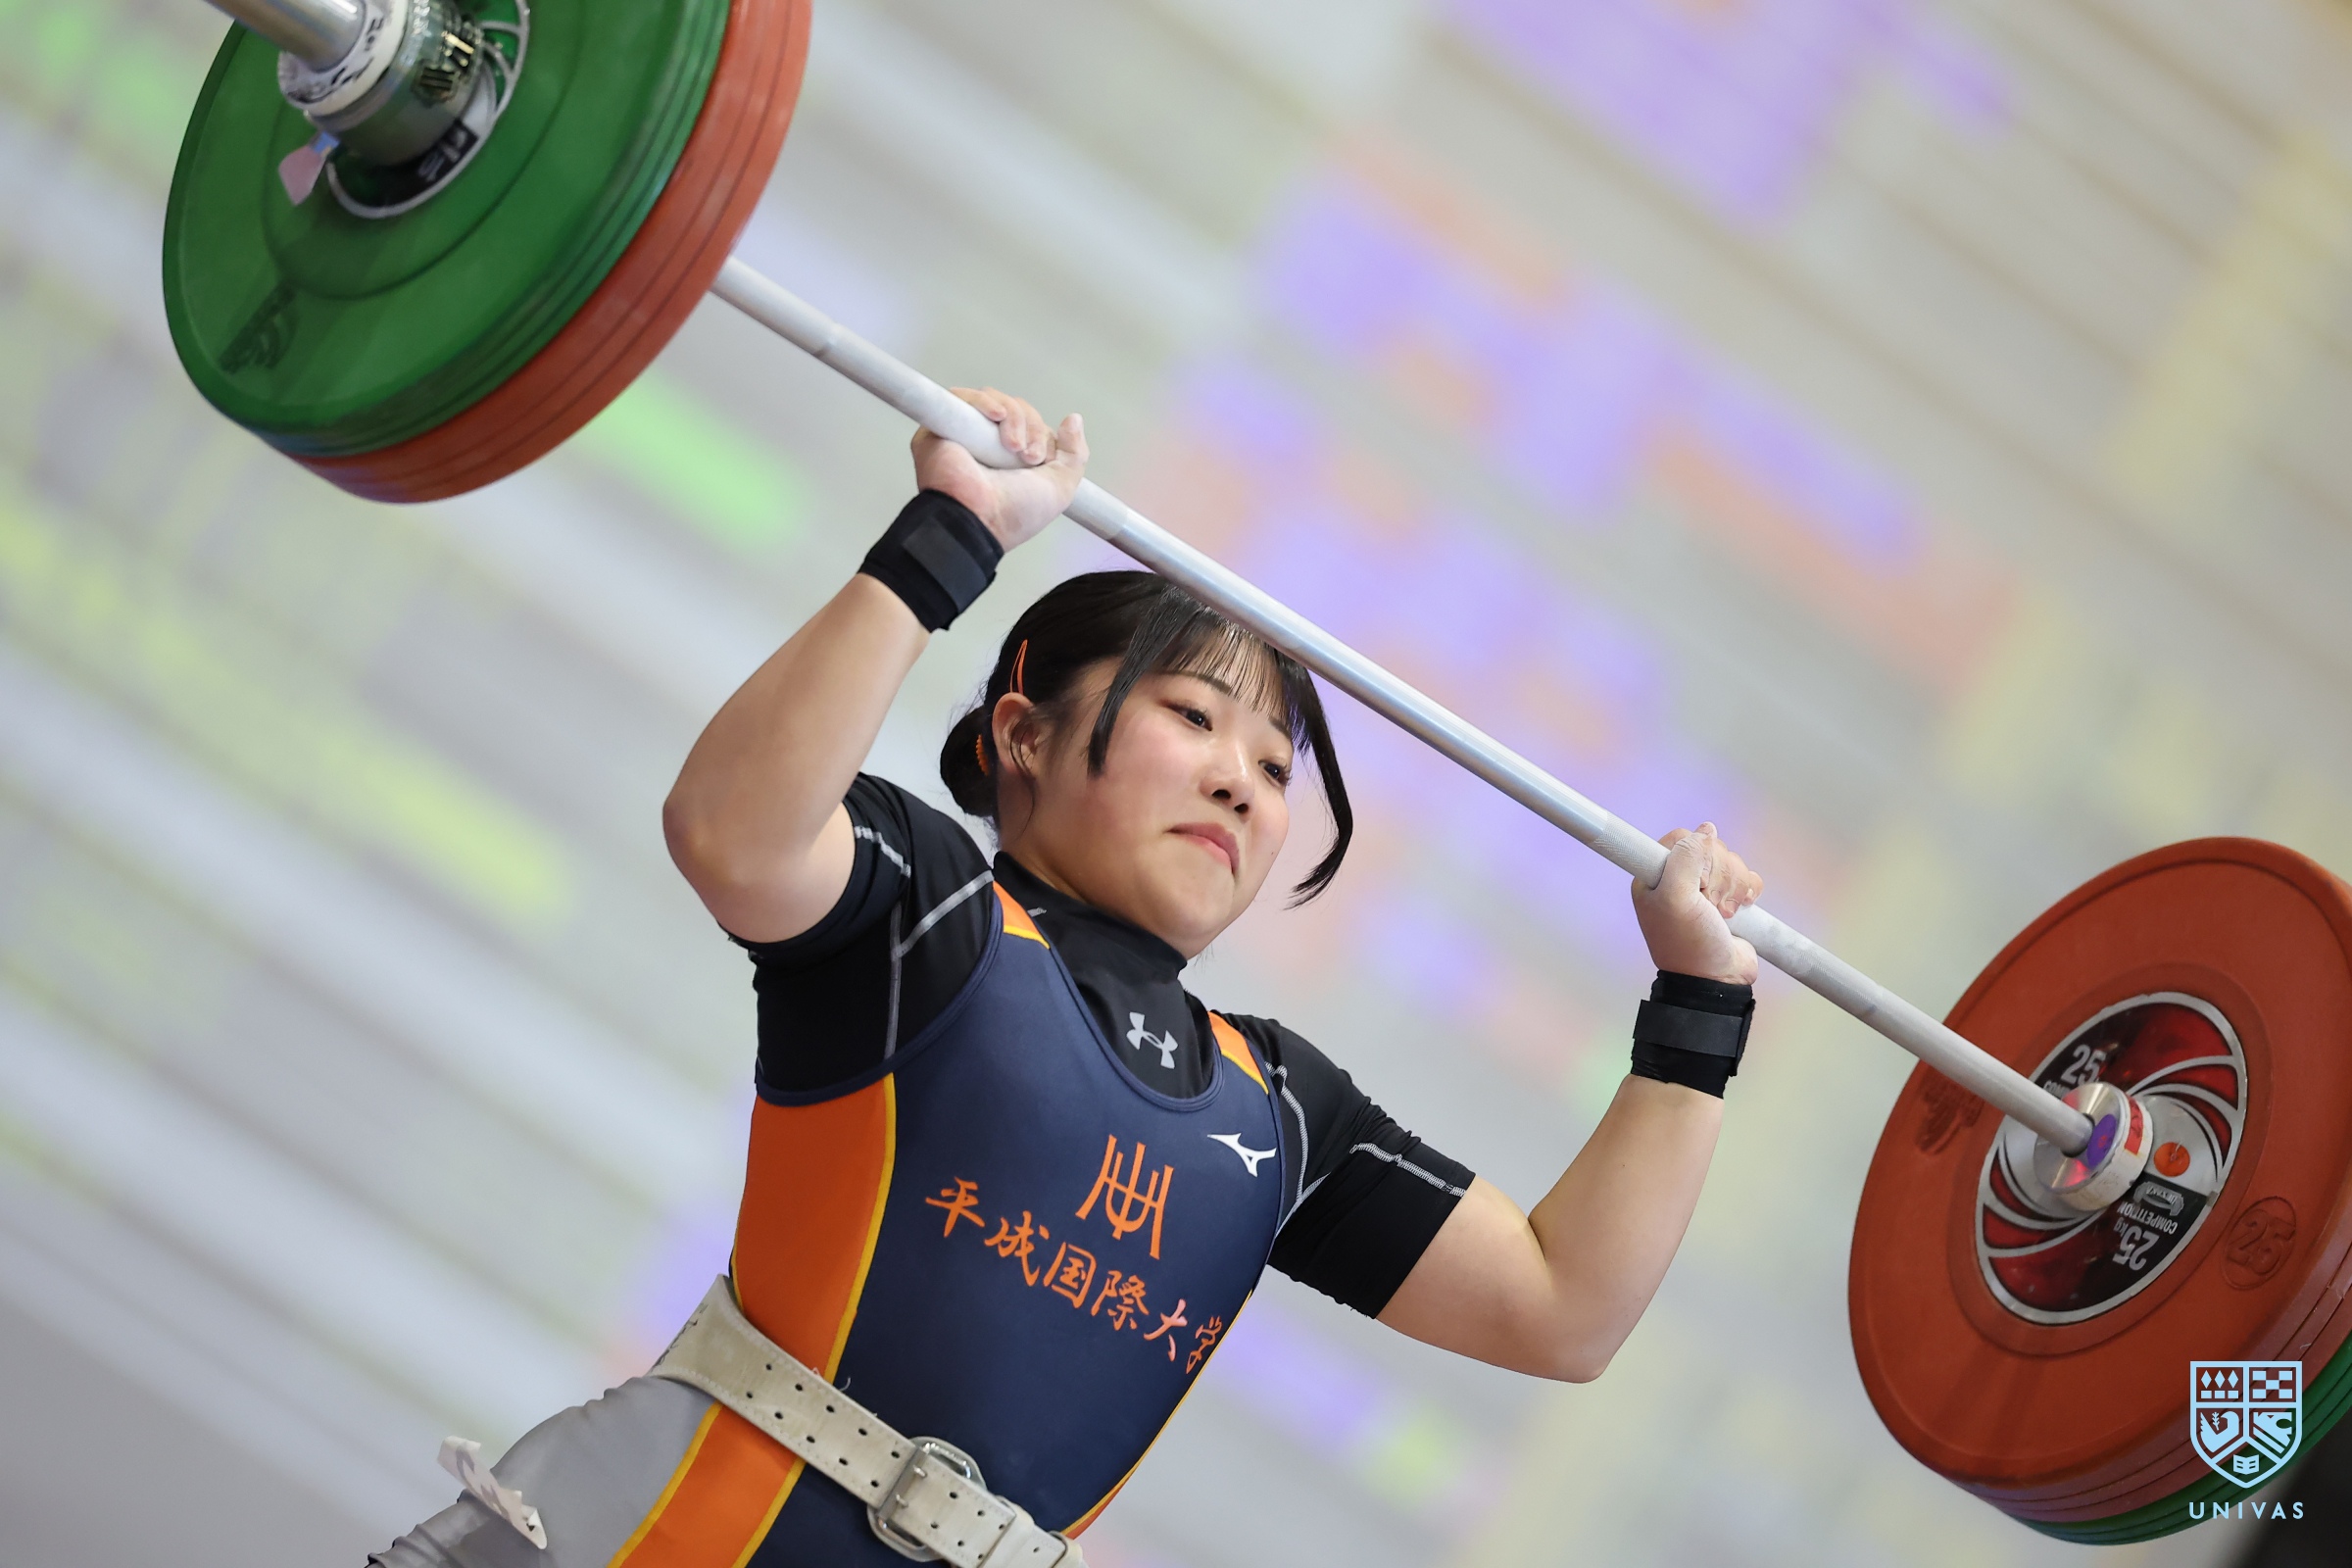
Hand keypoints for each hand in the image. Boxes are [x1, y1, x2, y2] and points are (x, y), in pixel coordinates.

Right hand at [911, 387, 1086, 549]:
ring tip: (1013, 446)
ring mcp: (963, 434)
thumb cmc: (1015, 514)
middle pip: (1015, 409)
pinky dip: (985, 402)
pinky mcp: (940, 426)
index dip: (1041, 433)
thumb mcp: (1060, 487)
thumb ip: (1074, 453)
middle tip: (1028, 457)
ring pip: (994, 401)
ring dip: (1013, 417)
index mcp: (1011, 459)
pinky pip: (962, 398)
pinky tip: (997, 415)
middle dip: (1030, 426)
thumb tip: (1073, 418)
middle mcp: (987, 445)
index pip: (1031, 423)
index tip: (1040, 459)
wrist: (979, 520)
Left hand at [1631, 823, 1761, 984]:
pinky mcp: (1729, 897)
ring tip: (1722, 915)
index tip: (1698, 883)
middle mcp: (1678, 878)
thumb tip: (1706, 830)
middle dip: (1719, 877)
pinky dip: (1748, 890)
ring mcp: (1704, 888)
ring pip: (1731, 860)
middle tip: (1709, 905)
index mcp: (1654, 876)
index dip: (1697, 856)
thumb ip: (1685, 858)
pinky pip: (1747, 875)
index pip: (1681, 838)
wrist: (1716, 981)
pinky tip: (1740, 911)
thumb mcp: (1676, 898)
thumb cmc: (1689, 945)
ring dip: (1733, 888)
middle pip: (1710, 848)